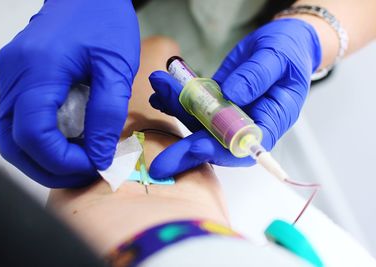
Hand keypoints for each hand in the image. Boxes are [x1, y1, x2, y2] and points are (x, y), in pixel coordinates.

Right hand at [0, 0, 139, 186]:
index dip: (62, 161)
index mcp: (37, 70)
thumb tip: (98, 156)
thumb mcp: (116, 67)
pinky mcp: (18, 80)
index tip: (94, 165)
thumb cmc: (105, 21)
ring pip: (14, 136)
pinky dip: (44, 140)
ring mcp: (11, 78)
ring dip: (46, 158)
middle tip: (86, 172)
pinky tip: (71, 141)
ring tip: (81, 161)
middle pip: (15, 143)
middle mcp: (13, 76)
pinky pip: (21, 120)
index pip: (32, 135)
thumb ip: (107, 113)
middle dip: (50, 168)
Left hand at [148, 18, 320, 178]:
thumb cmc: (288, 51)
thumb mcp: (276, 57)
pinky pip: (194, 106)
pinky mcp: (216, 103)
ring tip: (159, 84)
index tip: (197, 146)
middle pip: (215, 145)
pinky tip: (162, 91)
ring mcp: (229, 116)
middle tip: (159, 163)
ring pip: (198, 122)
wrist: (281, 44)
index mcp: (271, 121)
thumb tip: (232, 94)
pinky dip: (176, 100)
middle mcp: (247, 126)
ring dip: (176, 108)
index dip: (220, 150)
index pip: (245, 147)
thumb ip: (256, 76)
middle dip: (185, 150)